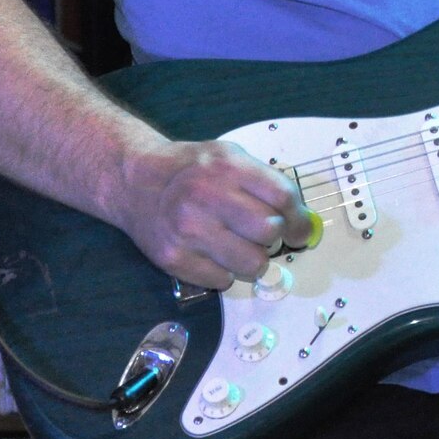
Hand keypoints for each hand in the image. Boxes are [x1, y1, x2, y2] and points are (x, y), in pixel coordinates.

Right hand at [115, 138, 317, 289]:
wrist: (134, 179)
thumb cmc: (192, 170)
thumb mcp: (229, 157)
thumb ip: (266, 183)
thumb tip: (304, 221)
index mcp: (227, 166)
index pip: (283, 197)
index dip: (299, 219)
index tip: (300, 231)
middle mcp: (206, 196)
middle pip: (269, 231)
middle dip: (274, 238)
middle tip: (262, 236)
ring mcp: (188, 229)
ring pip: (252, 263)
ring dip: (253, 260)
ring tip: (237, 246)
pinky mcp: (173, 258)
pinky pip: (222, 281)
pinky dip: (225, 273)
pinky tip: (212, 254)